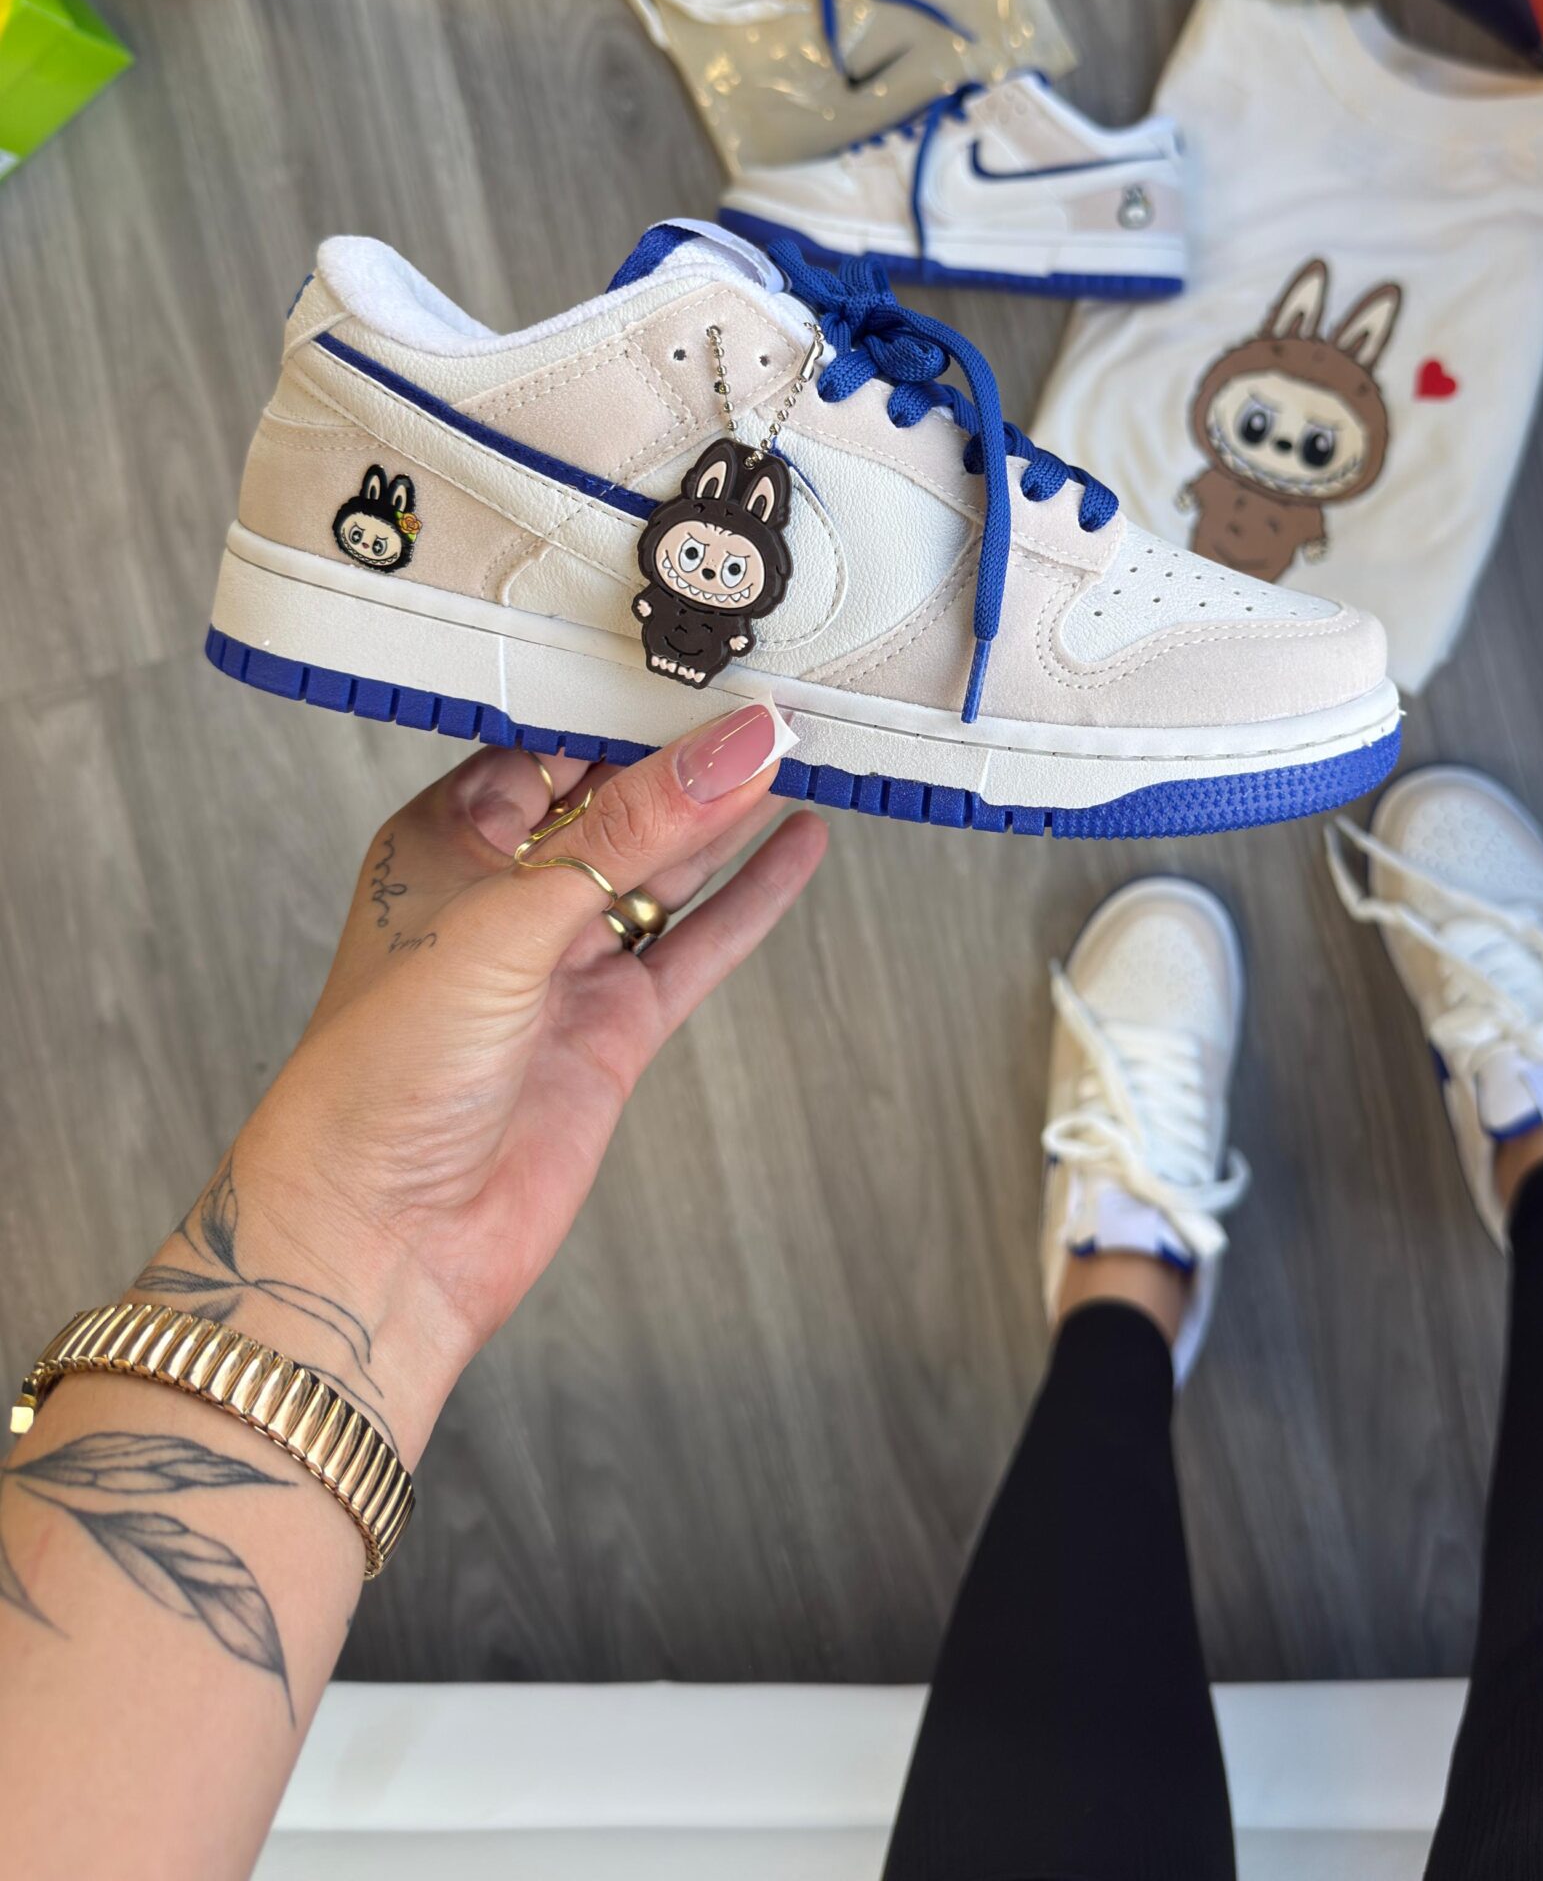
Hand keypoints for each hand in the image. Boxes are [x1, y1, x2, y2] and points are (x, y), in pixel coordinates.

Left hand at [137, 704, 825, 1461]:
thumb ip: (636, 829)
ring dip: (729, 815)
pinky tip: (795, 846)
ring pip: (665, 866)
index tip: (707, 662)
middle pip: (619, 800)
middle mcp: (507, 894)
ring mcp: (565, 962)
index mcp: (447, 840)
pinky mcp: (613, 1027)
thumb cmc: (382, 1073)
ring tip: (802, 748)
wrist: (380, 1240)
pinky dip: (751, 897)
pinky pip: (697, 942)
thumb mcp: (512, 920)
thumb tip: (737, 744)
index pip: (552, 743)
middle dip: (691, 753)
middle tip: (776, 695)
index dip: (627, 704)